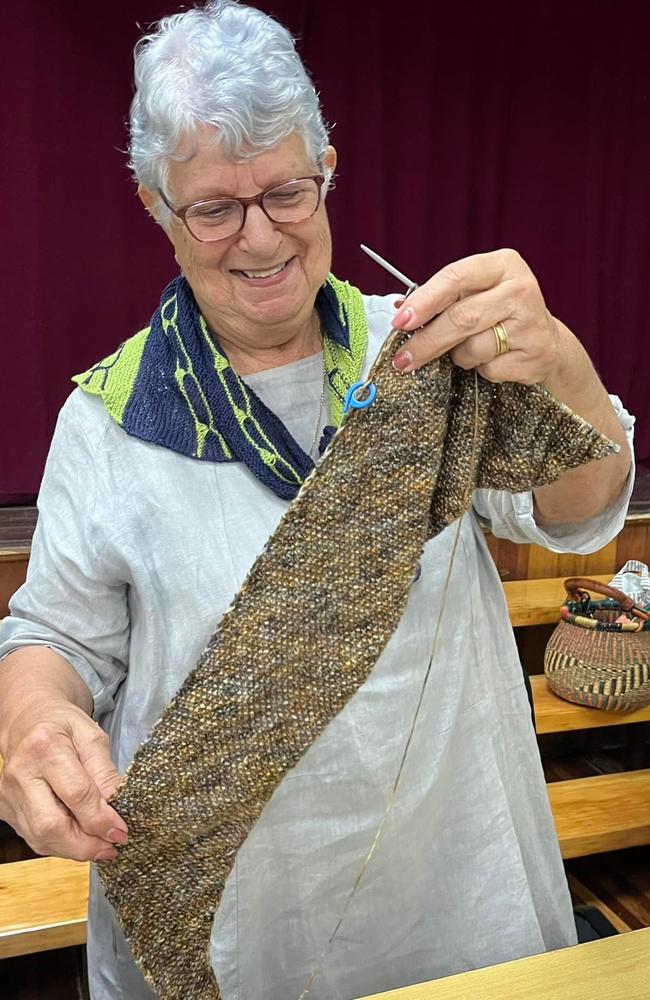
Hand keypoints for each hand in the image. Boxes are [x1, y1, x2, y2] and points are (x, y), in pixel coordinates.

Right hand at [0, 700, 126, 861]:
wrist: (29, 721)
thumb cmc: (63, 726)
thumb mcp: (92, 737)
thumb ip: (105, 772)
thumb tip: (116, 810)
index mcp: (45, 747)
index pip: (76, 794)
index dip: (101, 819)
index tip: (121, 831)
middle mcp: (21, 774)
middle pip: (51, 826)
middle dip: (85, 845)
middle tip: (111, 848)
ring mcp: (9, 795)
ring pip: (41, 838)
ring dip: (74, 849)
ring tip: (99, 845)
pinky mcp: (6, 809)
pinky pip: (35, 838)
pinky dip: (60, 844)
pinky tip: (78, 837)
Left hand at [391, 248, 563, 384]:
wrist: (546, 342)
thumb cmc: (500, 314)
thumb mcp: (476, 294)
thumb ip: (441, 297)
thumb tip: (400, 308)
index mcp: (503, 264)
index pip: (455, 277)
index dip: (424, 301)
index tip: (400, 321)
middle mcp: (521, 289)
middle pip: (461, 317)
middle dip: (427, 341)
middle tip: (403, 359)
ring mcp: (532, 322)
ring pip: (473, 347)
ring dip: (459, 356)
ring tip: (469, 350)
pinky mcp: (536, 354)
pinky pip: (490, 368)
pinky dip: (481, 369)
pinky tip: (492, 359)